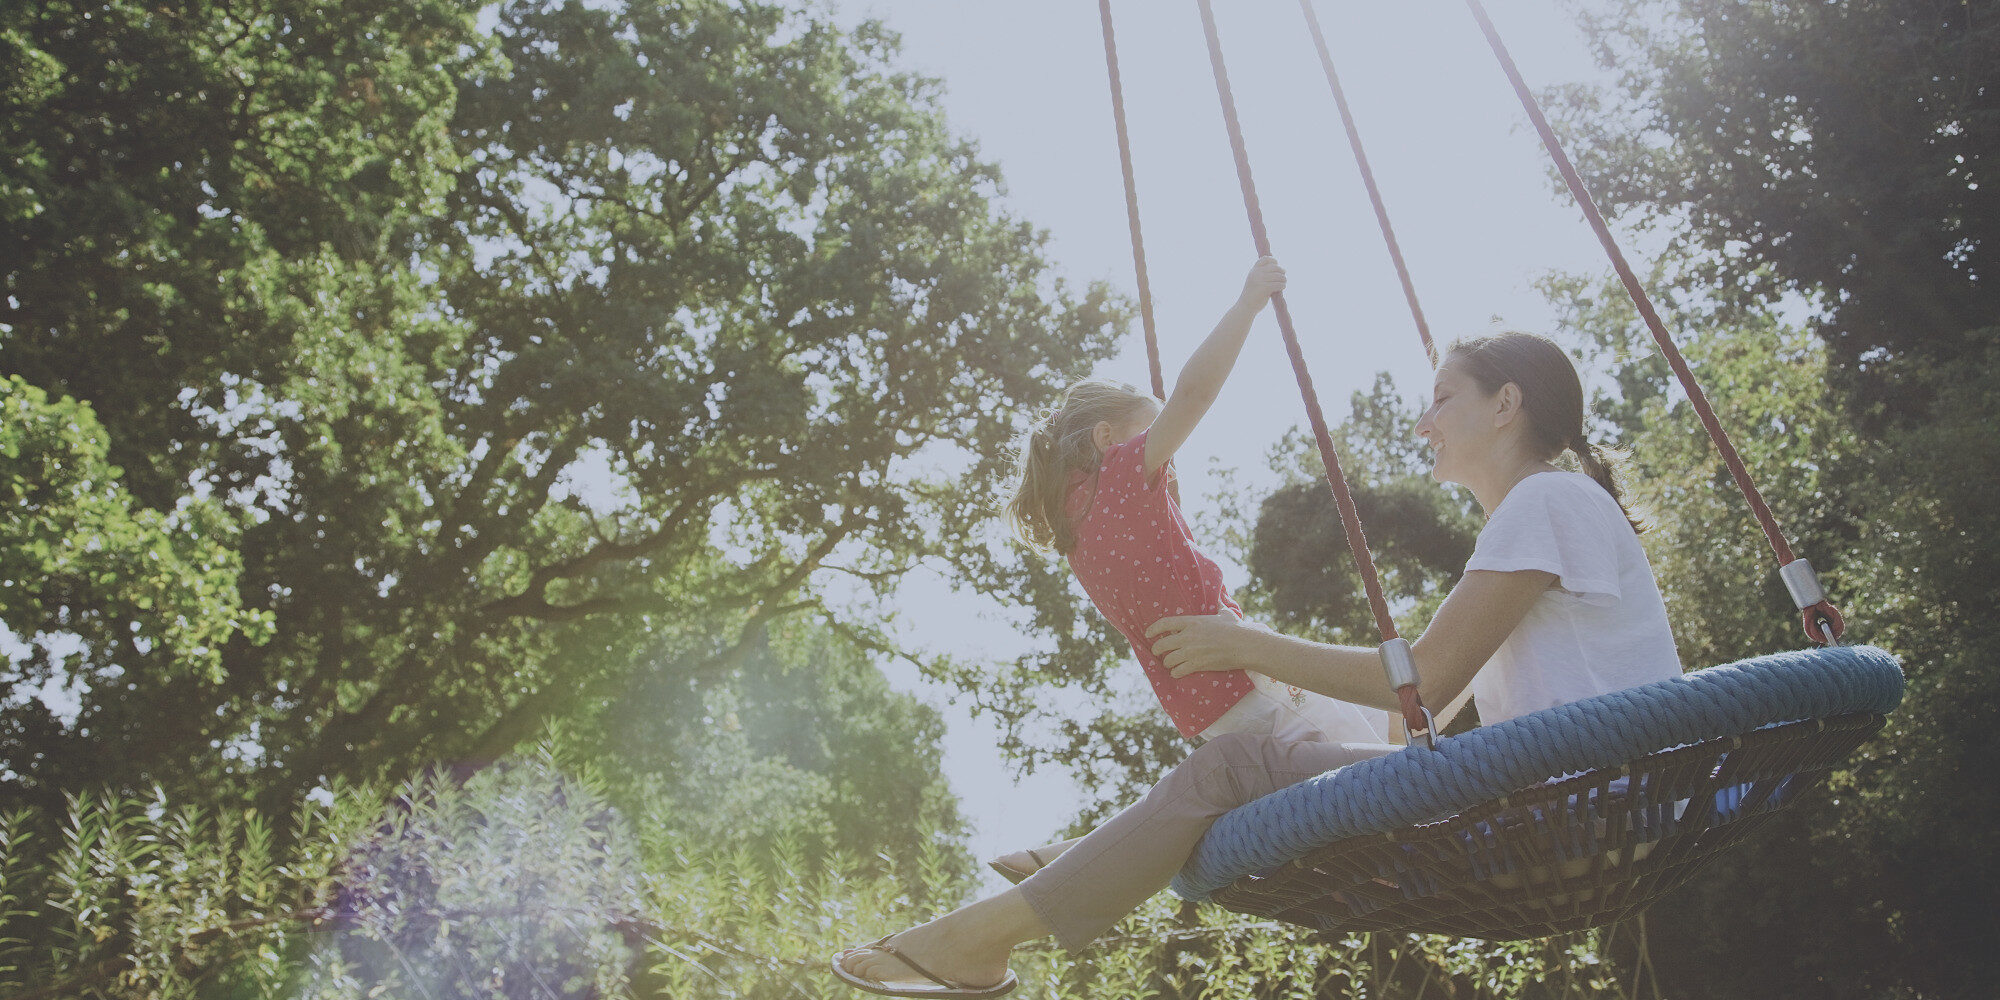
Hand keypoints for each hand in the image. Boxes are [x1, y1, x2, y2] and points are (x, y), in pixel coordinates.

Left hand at [1146, 610, 1264, 677]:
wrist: (1245, 645)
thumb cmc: (1236, 628)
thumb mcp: (1225, 613)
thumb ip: (1218, 604)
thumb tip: (1220, 595)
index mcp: (1192, 622)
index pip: (1165, 623)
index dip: (1153, 629)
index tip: (1147, 633)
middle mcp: (1188, 636)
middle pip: (1162, 644)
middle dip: (1156, 649)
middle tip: (1156, 651)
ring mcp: (1191, 651)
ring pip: (1169, 660)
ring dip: (1167, 663)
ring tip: (1168, 664)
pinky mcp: (1197, 664)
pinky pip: (1178, 671)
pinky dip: (1176, 672)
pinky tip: (1177, 672)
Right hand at [1237, 255, 1285, 308]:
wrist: (1245, 306)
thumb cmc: (1252, 294)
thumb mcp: (1254, 280)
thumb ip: (1262, 274)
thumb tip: (1279, 269)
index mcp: (1253, 270)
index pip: (1265, 259)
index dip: (1273, 261)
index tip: (1277, 266)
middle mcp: (1256, 273)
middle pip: (1274, 267)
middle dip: (1281, 271)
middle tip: (1283, 277)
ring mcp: (1260, 280)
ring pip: (1278, 276)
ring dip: (1283, 279)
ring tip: (1284, 283)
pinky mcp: (1265, 288)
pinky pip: (1278, 284)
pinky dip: (1282, 285)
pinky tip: (1282, 287)